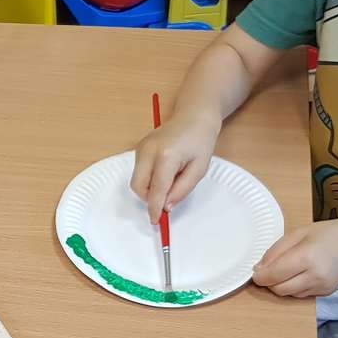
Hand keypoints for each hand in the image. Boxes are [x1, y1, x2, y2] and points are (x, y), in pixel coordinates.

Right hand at [131, 110, 220, 225]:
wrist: (194, 116)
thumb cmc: (201, 140)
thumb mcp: (199, 169)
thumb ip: (182, 190)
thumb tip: (166, 206)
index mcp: (166, 156)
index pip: (155, 190)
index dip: (154, 209)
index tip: (156, 221)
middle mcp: (148, 151)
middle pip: (138, 186)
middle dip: (149, 199)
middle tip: (167, 200)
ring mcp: (141, 148)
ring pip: (136, 180)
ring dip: (149, 189)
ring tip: (171, 180)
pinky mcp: (139, 148)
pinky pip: (139, 172)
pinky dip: (148, 179)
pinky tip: (165, 172)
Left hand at [252, 220, 337, 297]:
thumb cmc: (325, 234)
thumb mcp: (296, 234)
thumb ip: (275, 252)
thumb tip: (259, 270)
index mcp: (306, 257)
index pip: (273, 275)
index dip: (260, 276)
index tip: (255, 273)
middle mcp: (315, 276)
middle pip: (279, 289)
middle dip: (269, 282)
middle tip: (270, 270)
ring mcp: (322, 287)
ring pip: (289, 294)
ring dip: (282, 285)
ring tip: (289, 269)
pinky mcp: (326, 293)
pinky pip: (301, 295)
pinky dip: (295, 287)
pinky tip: (301, 274)